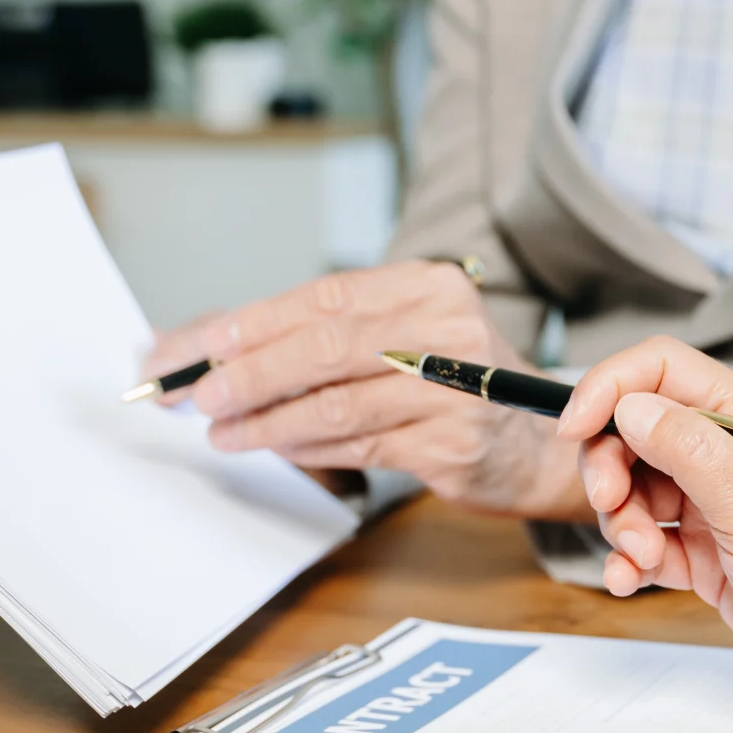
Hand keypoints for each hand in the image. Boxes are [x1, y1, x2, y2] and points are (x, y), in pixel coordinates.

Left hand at [141, 262, 587, 517]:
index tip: (195, 346)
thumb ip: (319, 336)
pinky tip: (274, 447)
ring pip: (335, 402)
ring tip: (222, 429)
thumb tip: (211, 344)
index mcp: (427, 285)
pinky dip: (306, 447)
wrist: (538, 444)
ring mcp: (454, 388)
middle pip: (324, 346)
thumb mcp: (399, 338)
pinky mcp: (451, 444)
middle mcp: (447, 328)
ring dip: (266, 420)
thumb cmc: (454, 386)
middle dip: (248, 371)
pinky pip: (358, 445)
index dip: (250, 322)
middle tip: (198, 394)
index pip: (322, 296)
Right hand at [558, 338, 732, 732]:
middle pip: (634, 431)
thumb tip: (631, 407)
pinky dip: (628, 560)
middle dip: (609, 469)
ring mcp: (716, 506)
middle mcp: (731, 456)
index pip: (662, 371)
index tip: (573, 430)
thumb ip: (693, 454)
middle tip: (613, 508)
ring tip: (643, 560)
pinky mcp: (706, 554)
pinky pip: (645, 541)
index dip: (609, 389)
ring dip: (620, 523)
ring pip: (633, 490)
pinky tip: (632, 581)